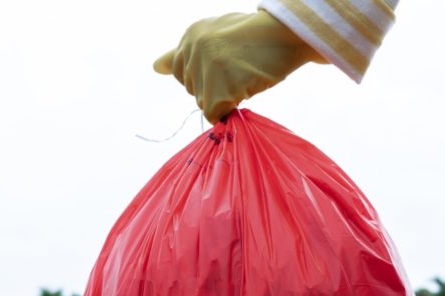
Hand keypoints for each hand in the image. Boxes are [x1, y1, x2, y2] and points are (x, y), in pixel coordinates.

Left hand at [153, 11, 323, 123]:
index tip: (229, 62)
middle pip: (193, 90)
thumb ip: (186, 52)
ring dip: (225, 97)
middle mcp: (192, 50)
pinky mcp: (219, 88)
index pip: (183, 73)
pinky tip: (246, 87)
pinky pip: (214, 114)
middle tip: (241, 67)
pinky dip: (229, 109)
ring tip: (246, 74)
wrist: (288, 33)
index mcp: (190, 35)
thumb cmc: (258, 36)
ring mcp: (205, 69)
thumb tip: (156, 67)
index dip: (207, 75)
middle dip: (215, 87)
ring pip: (203, 103)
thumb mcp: (217, 34)